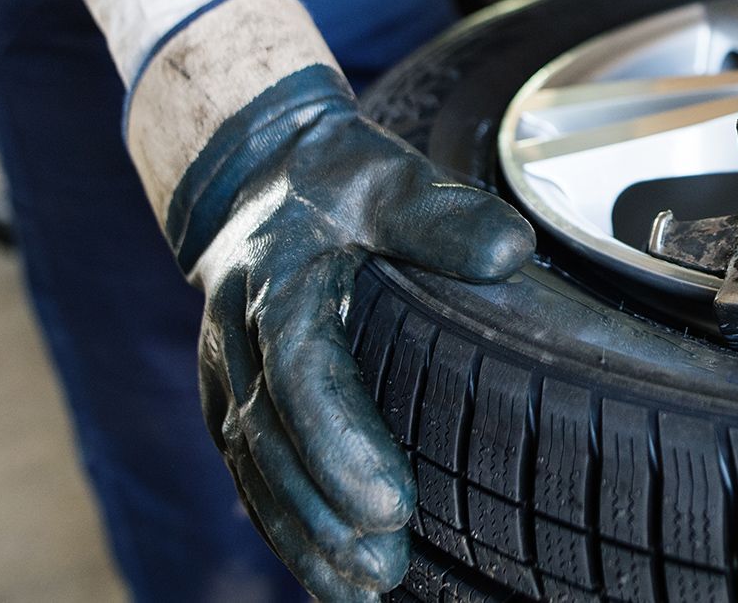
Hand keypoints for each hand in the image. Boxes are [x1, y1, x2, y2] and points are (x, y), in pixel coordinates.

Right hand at [185, 67, 532, 599]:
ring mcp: (225, 373)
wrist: (253, 176)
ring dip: (300, 537)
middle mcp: (236, 336)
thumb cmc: (334, 180)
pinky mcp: (229, 400)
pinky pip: (249, 474)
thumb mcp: (387, 176)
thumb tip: (512, 250)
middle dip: (323, 512)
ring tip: (359, 591)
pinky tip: (326, 577)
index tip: (389, 503)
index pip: (301, 371)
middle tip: (383, 566)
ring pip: (252, 470)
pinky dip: (283, 529)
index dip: (338, 441)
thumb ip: (443, 216)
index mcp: (274, 280)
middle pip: (271, 439)